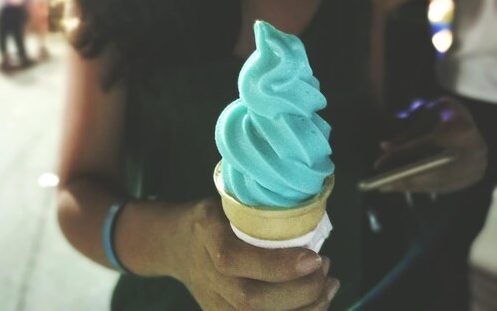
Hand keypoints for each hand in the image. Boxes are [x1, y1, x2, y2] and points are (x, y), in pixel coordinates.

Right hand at [172, 198, 338, 309]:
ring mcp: (213, 303)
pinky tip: (318, 302)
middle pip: (250, 300)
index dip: (277, 266)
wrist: (177, 245)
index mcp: (206, 236)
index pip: (233, 260)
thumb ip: (257, 211)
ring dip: (305, 308)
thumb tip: (308, 215)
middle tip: (324, 268)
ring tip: (327, 285)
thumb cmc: (212, 219)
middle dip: (299, 291)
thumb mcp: (227, 203)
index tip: (313, 257)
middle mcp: (207, 276)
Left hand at [375, 97, 486, 193]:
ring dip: (410, 187)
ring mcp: (476, 166)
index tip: (378, 165)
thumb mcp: (423, 117)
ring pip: (437, 182)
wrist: (469, 120)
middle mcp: (472, 150)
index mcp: (459, 129)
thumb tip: (384, 148)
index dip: (398, 156)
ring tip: (386, 187)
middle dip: (403, 179)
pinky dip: (422, 188)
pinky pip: (444, 187)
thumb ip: (407, 134)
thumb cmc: (442, 114)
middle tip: (381, 184)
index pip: (423, 146)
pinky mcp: (474, 176)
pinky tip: (404, 187)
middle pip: (431, 170)